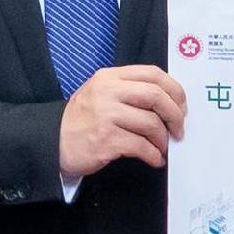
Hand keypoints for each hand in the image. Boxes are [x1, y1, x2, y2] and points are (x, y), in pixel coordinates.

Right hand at [55, 65, 186, 181]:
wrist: (52, 141)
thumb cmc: (81, 119)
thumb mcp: (100, 93)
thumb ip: (128, 90)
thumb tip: (167, 102)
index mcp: (110, 77)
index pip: (153, 74)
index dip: (174, 90)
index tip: (181, 106)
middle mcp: (108, 92)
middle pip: (156, 96)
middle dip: (174, 115)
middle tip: (178, 129)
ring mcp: (106, 116)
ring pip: (151, 124)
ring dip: (163, 140)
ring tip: (161, 147)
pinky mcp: (106, 140)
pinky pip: (141, 147)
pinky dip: (153, 155)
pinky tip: (154, 159)